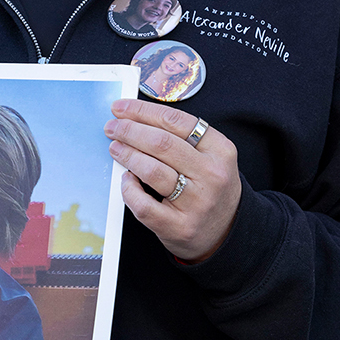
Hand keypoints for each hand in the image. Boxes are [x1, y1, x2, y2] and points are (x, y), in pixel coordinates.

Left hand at [106, 98, 241, 262]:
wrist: (227, 231)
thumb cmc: (208, 186)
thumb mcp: (209, 157)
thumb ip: (180, 137)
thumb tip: (133, 117)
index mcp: (220, 150)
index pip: (176, 121)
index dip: (142, 111)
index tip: (120, 108)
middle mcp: (212, 175)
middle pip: (161, 143)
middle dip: (129, 131)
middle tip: (112, 128)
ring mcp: (197, 202)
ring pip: (151, 171)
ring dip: (127, 155)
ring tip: (115, 148)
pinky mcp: (179, 226)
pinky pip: (144, 205)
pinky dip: (129, 189)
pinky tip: (125, 180)